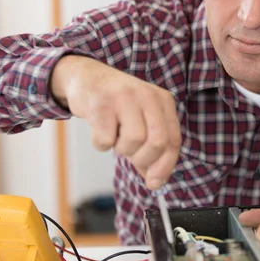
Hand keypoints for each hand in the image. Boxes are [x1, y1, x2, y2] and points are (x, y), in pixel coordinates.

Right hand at [50, 55, 180, 189]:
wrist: (86, 77)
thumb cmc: (117, 105)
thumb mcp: (141, 119)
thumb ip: (150, 149)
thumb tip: (155, 181)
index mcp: (163, 100)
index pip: (173, 139)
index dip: (165, 166)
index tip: (155, 183)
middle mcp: (147, 95)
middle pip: (157, 142)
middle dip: (144, 159)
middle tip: (130, 155)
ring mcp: (124, 98)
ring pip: (133, 142)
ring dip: (121, 149)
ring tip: (115, 136)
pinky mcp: (101, 104)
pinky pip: (106, 141)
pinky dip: (101, 144)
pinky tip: (99, 130)